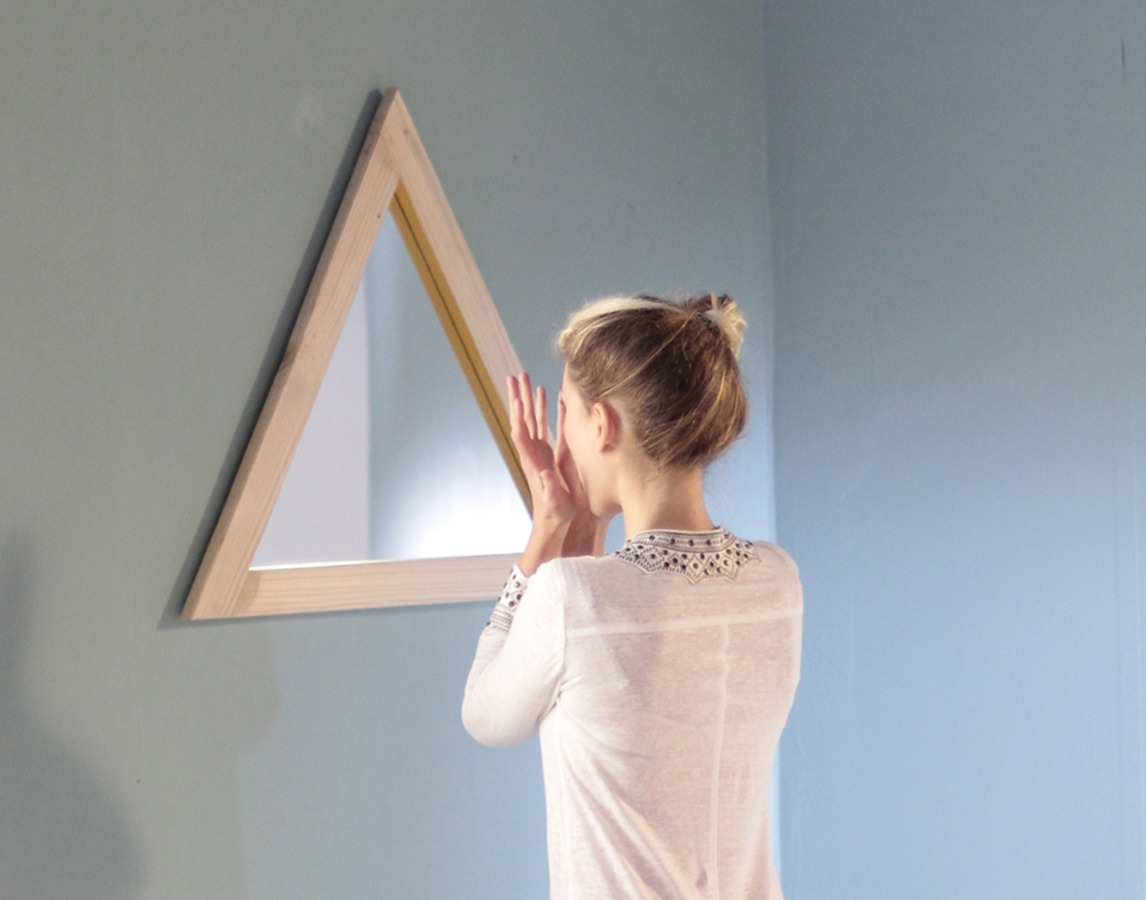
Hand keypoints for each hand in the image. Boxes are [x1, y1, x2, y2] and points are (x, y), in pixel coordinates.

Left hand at [508, 373, 576, 528]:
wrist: (560, 520)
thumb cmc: (558, 514)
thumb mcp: (556, 504)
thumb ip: (550, 490)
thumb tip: (545, 476)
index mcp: (532, 462)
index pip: (521, 435)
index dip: (518, 417)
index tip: (516, 399)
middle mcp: (533, 453)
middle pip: (523, 420)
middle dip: (519, 397)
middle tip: (514, 376)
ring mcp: (541, 450)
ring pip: (533, 418)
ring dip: (529, 398)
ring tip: (524, 378)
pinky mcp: (551, 452)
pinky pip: (547, 424)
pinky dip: (546, 408)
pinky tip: (547, 394)